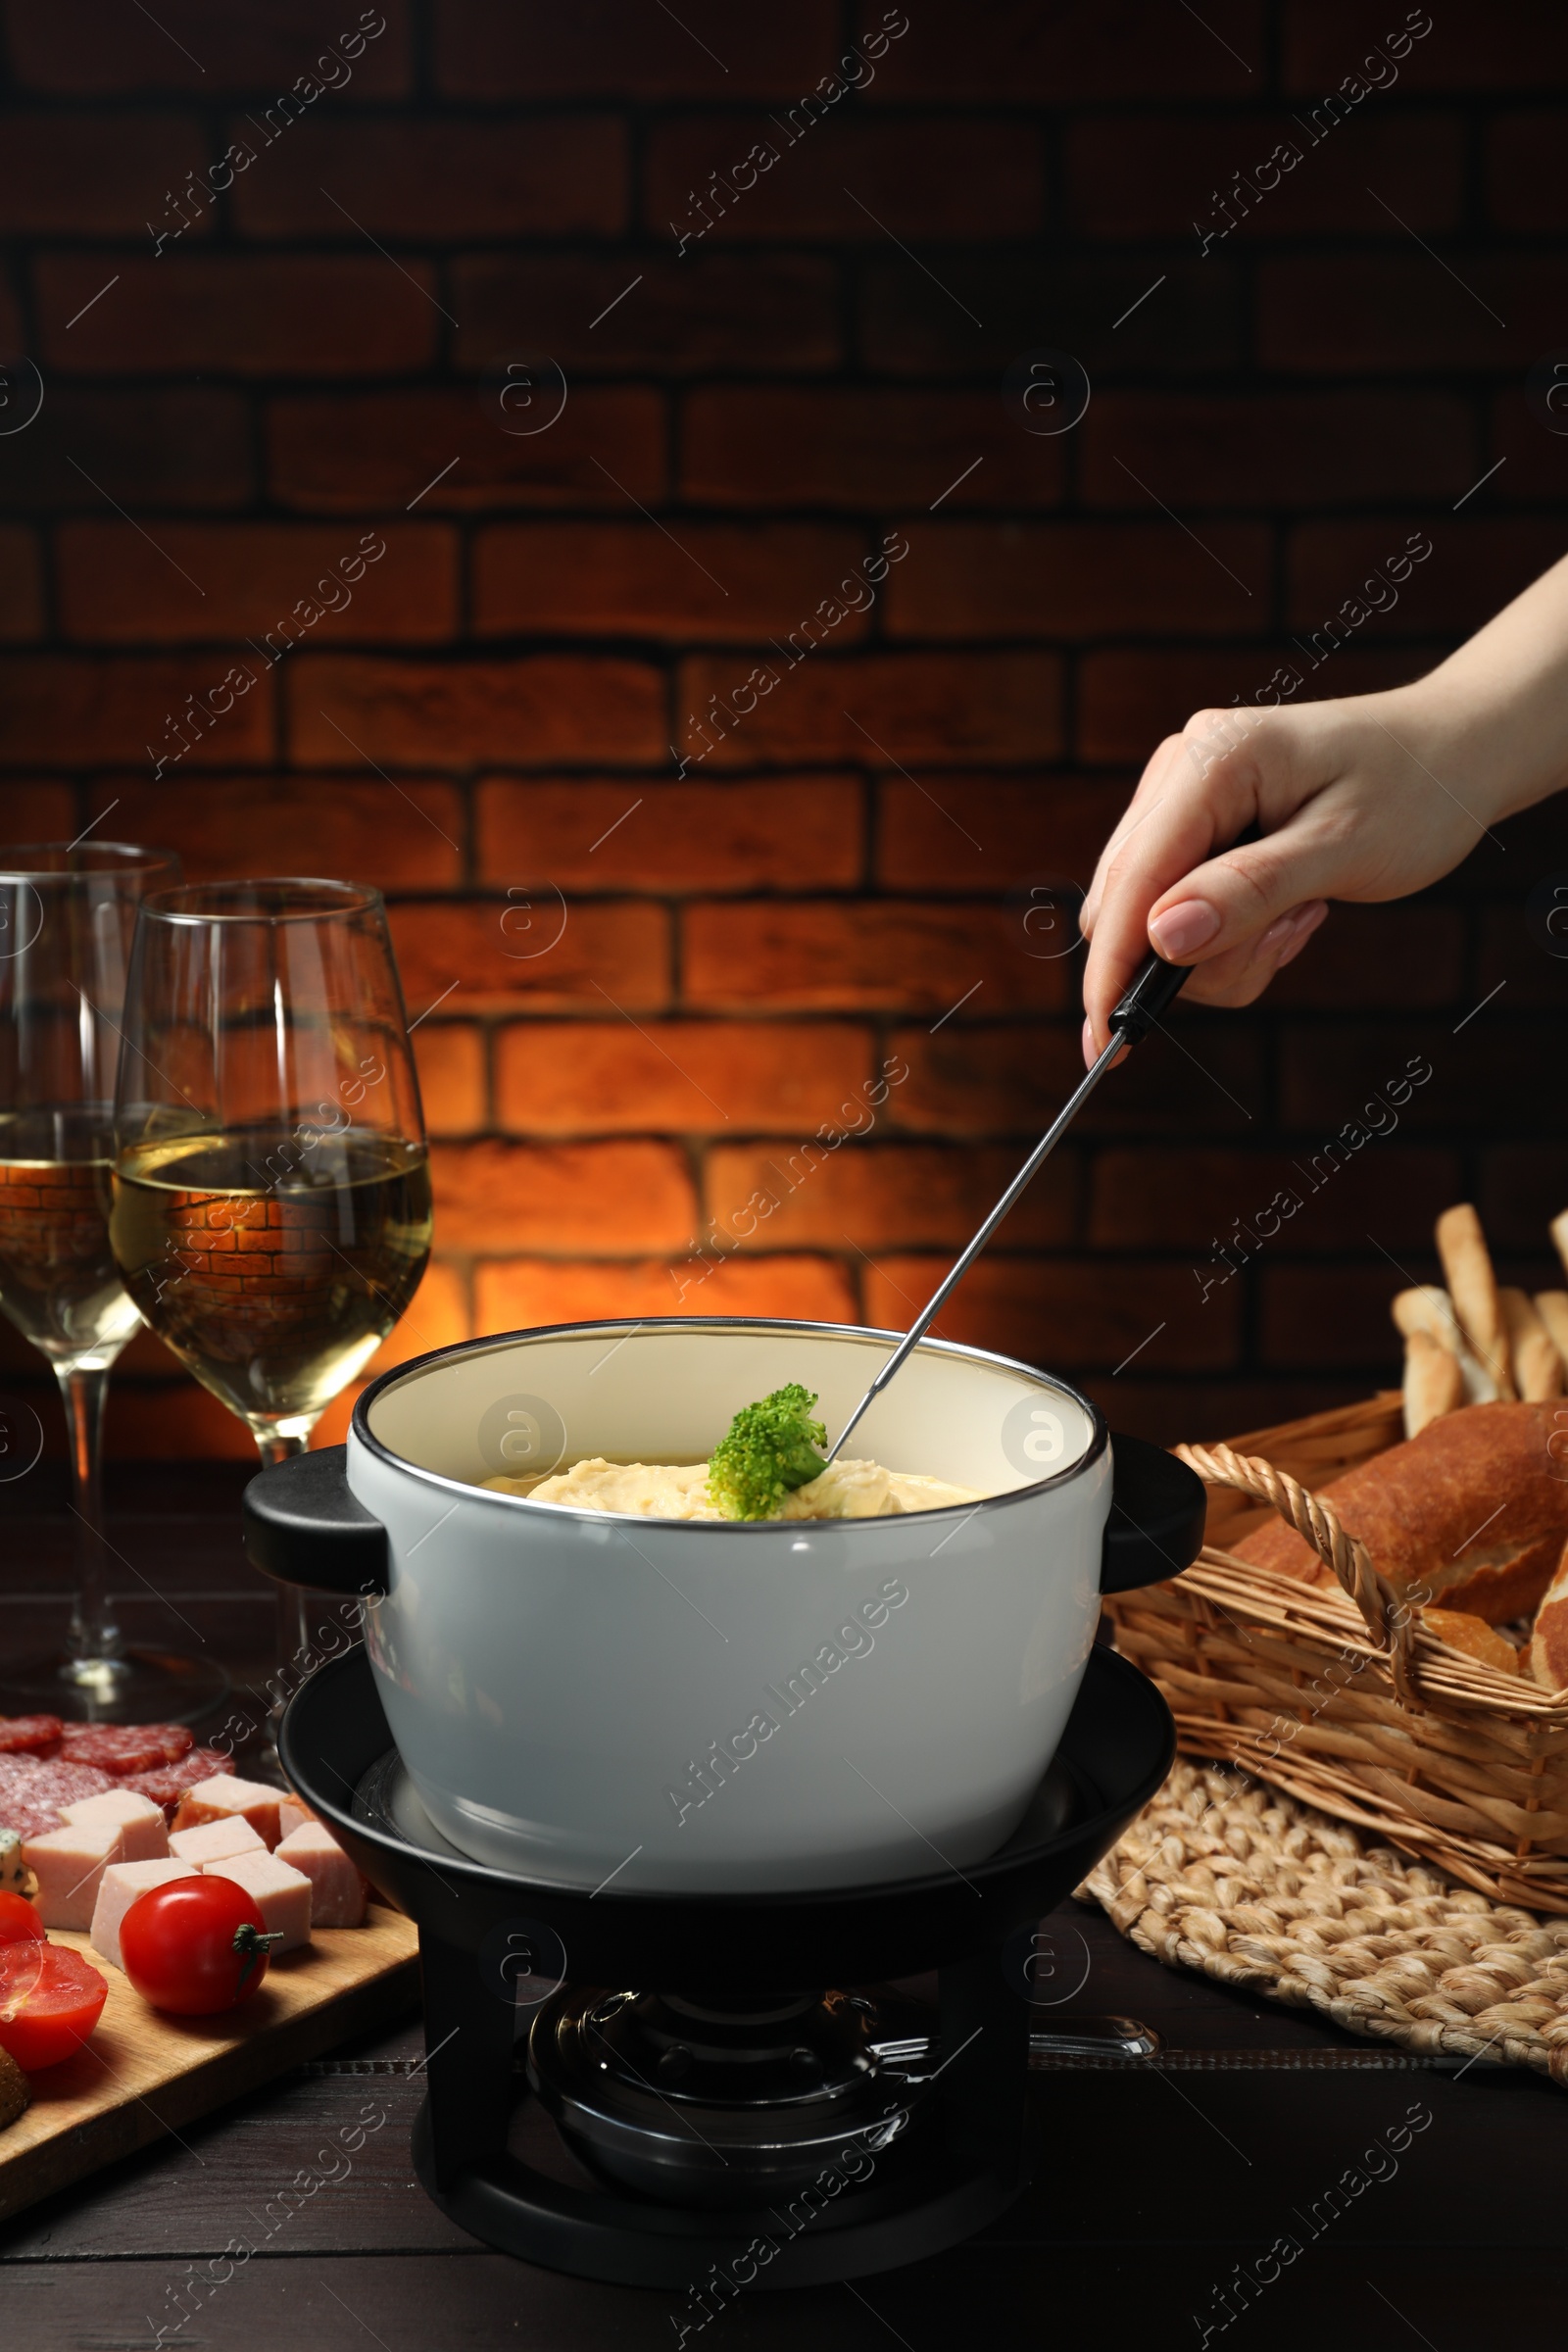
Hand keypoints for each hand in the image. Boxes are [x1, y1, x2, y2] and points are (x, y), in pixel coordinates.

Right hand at [1078, 687, 1500, 1059]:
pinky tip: (1290, 907)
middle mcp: (1181, 771)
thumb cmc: (1415, 790)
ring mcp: (1183, 798)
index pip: (1132, 878)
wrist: (1452, 753)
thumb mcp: (1344, 848)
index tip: (1109, 1041)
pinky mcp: (1196, 827)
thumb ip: (1249, 891)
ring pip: (1152, 919)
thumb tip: (1162, 938)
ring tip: (1301, 914)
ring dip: (1226, 948)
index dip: (1113, 966)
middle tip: (1288, 936)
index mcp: (1210, 761)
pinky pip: (1180, 910)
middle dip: (1197, 956)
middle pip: (1128, 905)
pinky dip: (1231, 934)